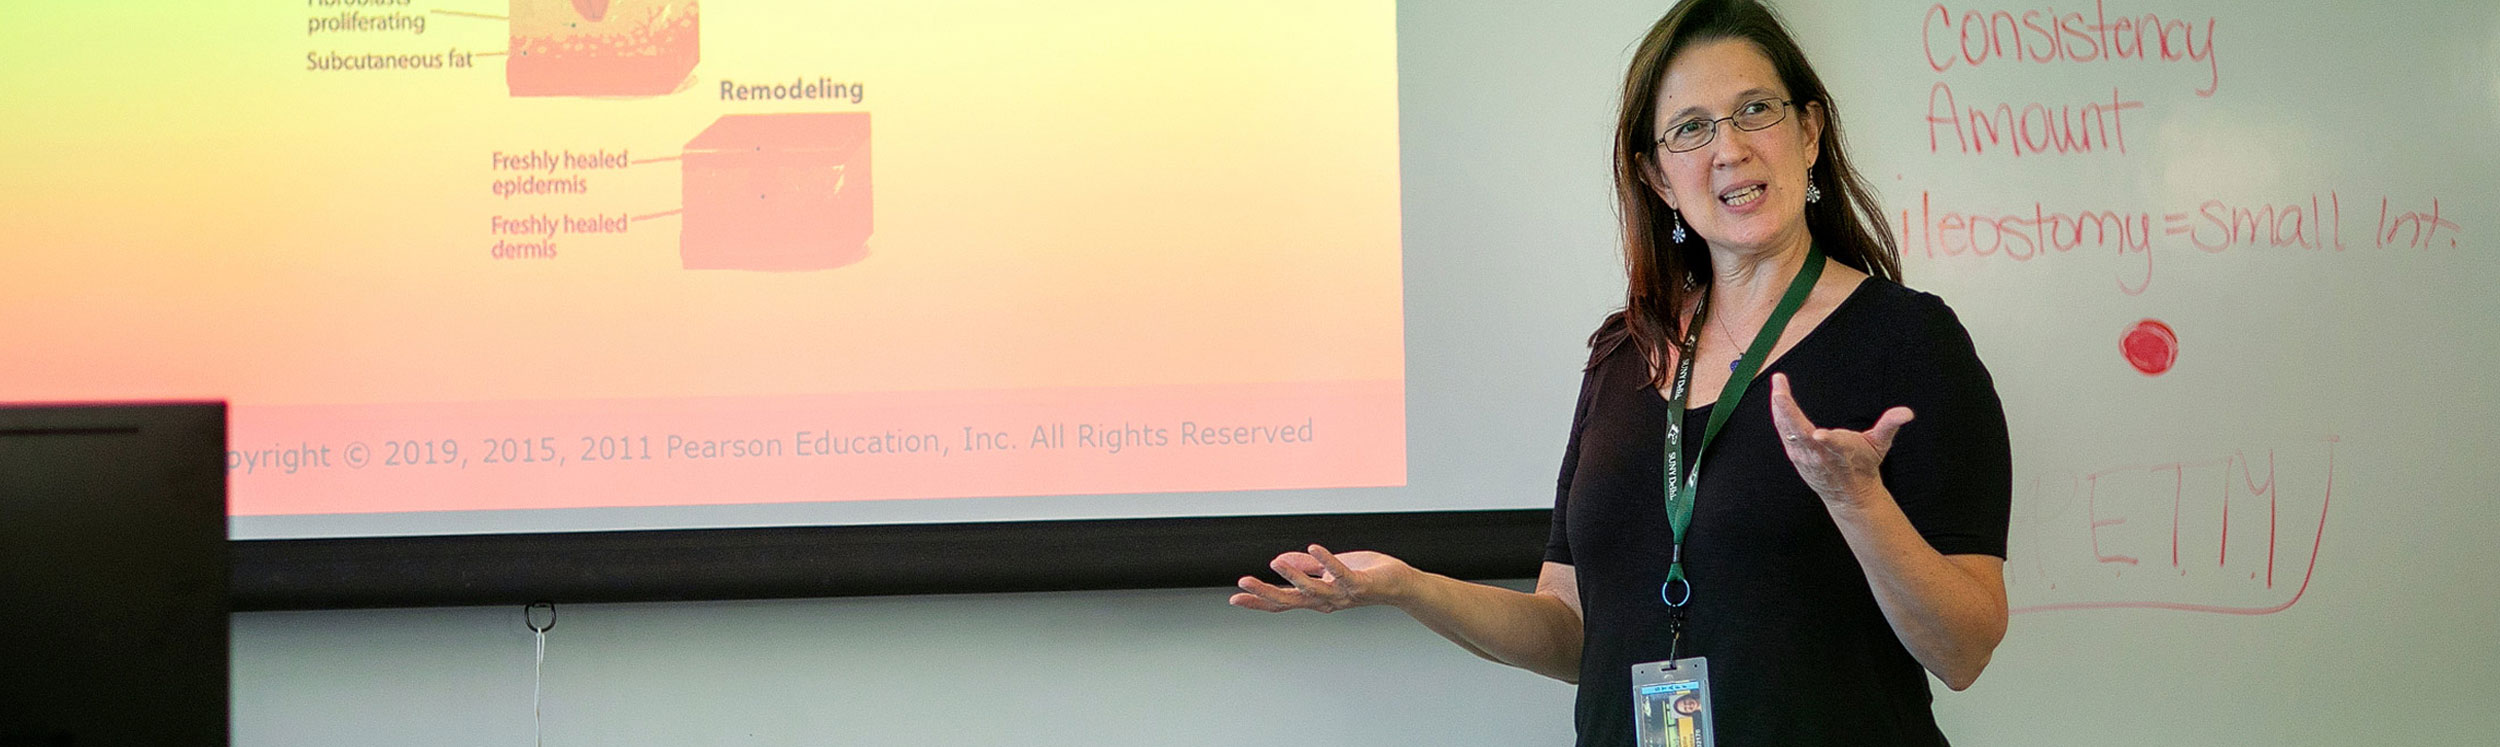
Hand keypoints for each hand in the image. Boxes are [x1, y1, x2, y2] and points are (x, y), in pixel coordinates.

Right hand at [1229, 545, 1414, 612]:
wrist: (1401, 585)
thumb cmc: (1367, 576)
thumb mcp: (1332, 568)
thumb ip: (1307, 566)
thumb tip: (1278, 560)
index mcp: (1317, 597)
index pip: (1283, 601)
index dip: (1259, 601)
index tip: (1235, 598)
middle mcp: (1327, 600)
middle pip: (1291, 601)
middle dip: (1266, 594)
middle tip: (1243, 584)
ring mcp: (1343, 594)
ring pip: (1313, 590)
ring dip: (1293, 576)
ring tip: (1274, 563)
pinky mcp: (1360, 584)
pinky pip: (1341, 573)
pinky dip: (1327, 561)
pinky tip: (1314, 547)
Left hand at [1769, 372, 1913, 506]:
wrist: (1849, 493)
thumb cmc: (1864, 464)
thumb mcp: (1880, 444)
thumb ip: (1890, 424)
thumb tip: (1907, 412)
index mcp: (1841, 450)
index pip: (1834, 445)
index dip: (1827, 440)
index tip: (1819, 434)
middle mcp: (1820, 454)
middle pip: (1800, 433)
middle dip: (1788, 412)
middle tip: (1779, 391)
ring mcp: (1804, 456)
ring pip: (1787, 431)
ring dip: (1780, 410)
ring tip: (1777, 388)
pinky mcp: (1796, 456)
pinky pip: (1784, 433)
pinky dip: (1779, 416)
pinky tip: (1776, 401)